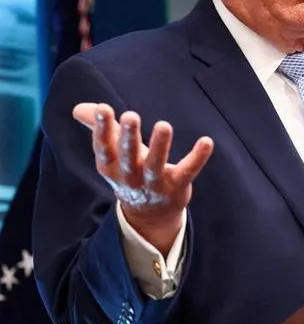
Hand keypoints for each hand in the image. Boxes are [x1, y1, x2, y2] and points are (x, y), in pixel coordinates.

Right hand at [73, 103, 213, 254]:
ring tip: (164, 125)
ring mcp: (154, 184)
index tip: (104, 108)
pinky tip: (206, 142)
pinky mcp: (177, 187)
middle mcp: (131, 177)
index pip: (104, 148)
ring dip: (160, 146)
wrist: (149, 215)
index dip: (102, 130)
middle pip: (128, 157)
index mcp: (112, 167)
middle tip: (130, 116)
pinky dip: (197, 158)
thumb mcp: (113, 154)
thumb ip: (100, 128)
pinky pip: (188, 171)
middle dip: (128, 137)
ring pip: (156, 166)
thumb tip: (78, 108)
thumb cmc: (131, 173)